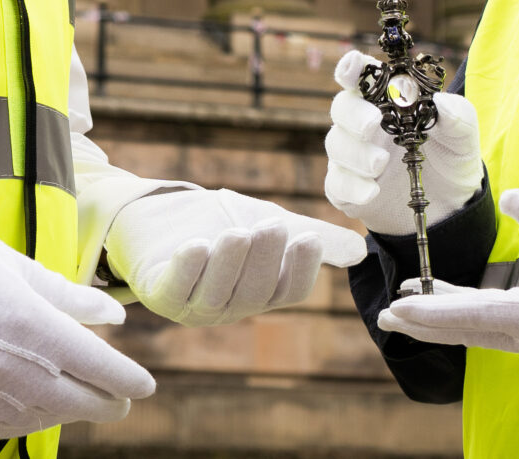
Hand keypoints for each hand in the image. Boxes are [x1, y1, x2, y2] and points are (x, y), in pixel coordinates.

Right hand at [0, 197, 155, 438]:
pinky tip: (36, 411)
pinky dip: (28, 420)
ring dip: (69, 413)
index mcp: (32, 325)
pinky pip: (2, 426)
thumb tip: (112, 316)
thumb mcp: (15, 265)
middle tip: (120, 400)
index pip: (98, 365)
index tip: (144, 384)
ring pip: (42, 417)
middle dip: (106, 402)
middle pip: (77, 401)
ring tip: (82, 403)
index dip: (127, 378)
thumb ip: (68, 296)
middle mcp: (11, 368)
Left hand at [104, 187, 366, 325]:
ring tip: (237, 232)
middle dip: (263, 259)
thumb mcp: (267, 223)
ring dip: (228, 264)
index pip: (288, 291)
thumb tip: (360, 250)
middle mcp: (229, 305)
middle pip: (254, 292)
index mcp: (259, 293)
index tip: (307, 238)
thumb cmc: (216, 221)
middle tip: (271, 225)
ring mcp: (192, 304)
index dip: (299, 269)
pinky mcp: (158, 291)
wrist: (158, 212)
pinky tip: (196, 245)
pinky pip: (174, 289)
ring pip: (216, 293)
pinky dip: (186, 268)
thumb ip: (311, 237)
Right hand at [324, 49, 481, 234]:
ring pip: (336, 144)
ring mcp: (354, 156)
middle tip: (371, 124)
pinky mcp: (348, 189)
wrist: (451, 207)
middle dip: (353, 113)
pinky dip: (351, 186)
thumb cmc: (451, 159)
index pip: (363, 77)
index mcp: (388, 101)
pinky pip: (337, 184)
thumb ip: (458, 116)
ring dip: (355, 153)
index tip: (352, 67)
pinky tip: (372, 192)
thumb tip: (441, 100)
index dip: (352, 67)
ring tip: (380, 164)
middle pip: (342, 107)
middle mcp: (365, 124)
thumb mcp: (463, 137)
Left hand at [375, 188, 518, 364]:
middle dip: (425, 323)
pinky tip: (462, 301)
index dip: (430, 310)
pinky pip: (499, 329)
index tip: (395, 308)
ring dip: (446, 319)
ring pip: (481, 332)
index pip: (470, 315)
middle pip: (467, 331)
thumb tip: (513, 198)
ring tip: (412, 305)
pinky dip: (472, 316)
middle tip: (386, 318)